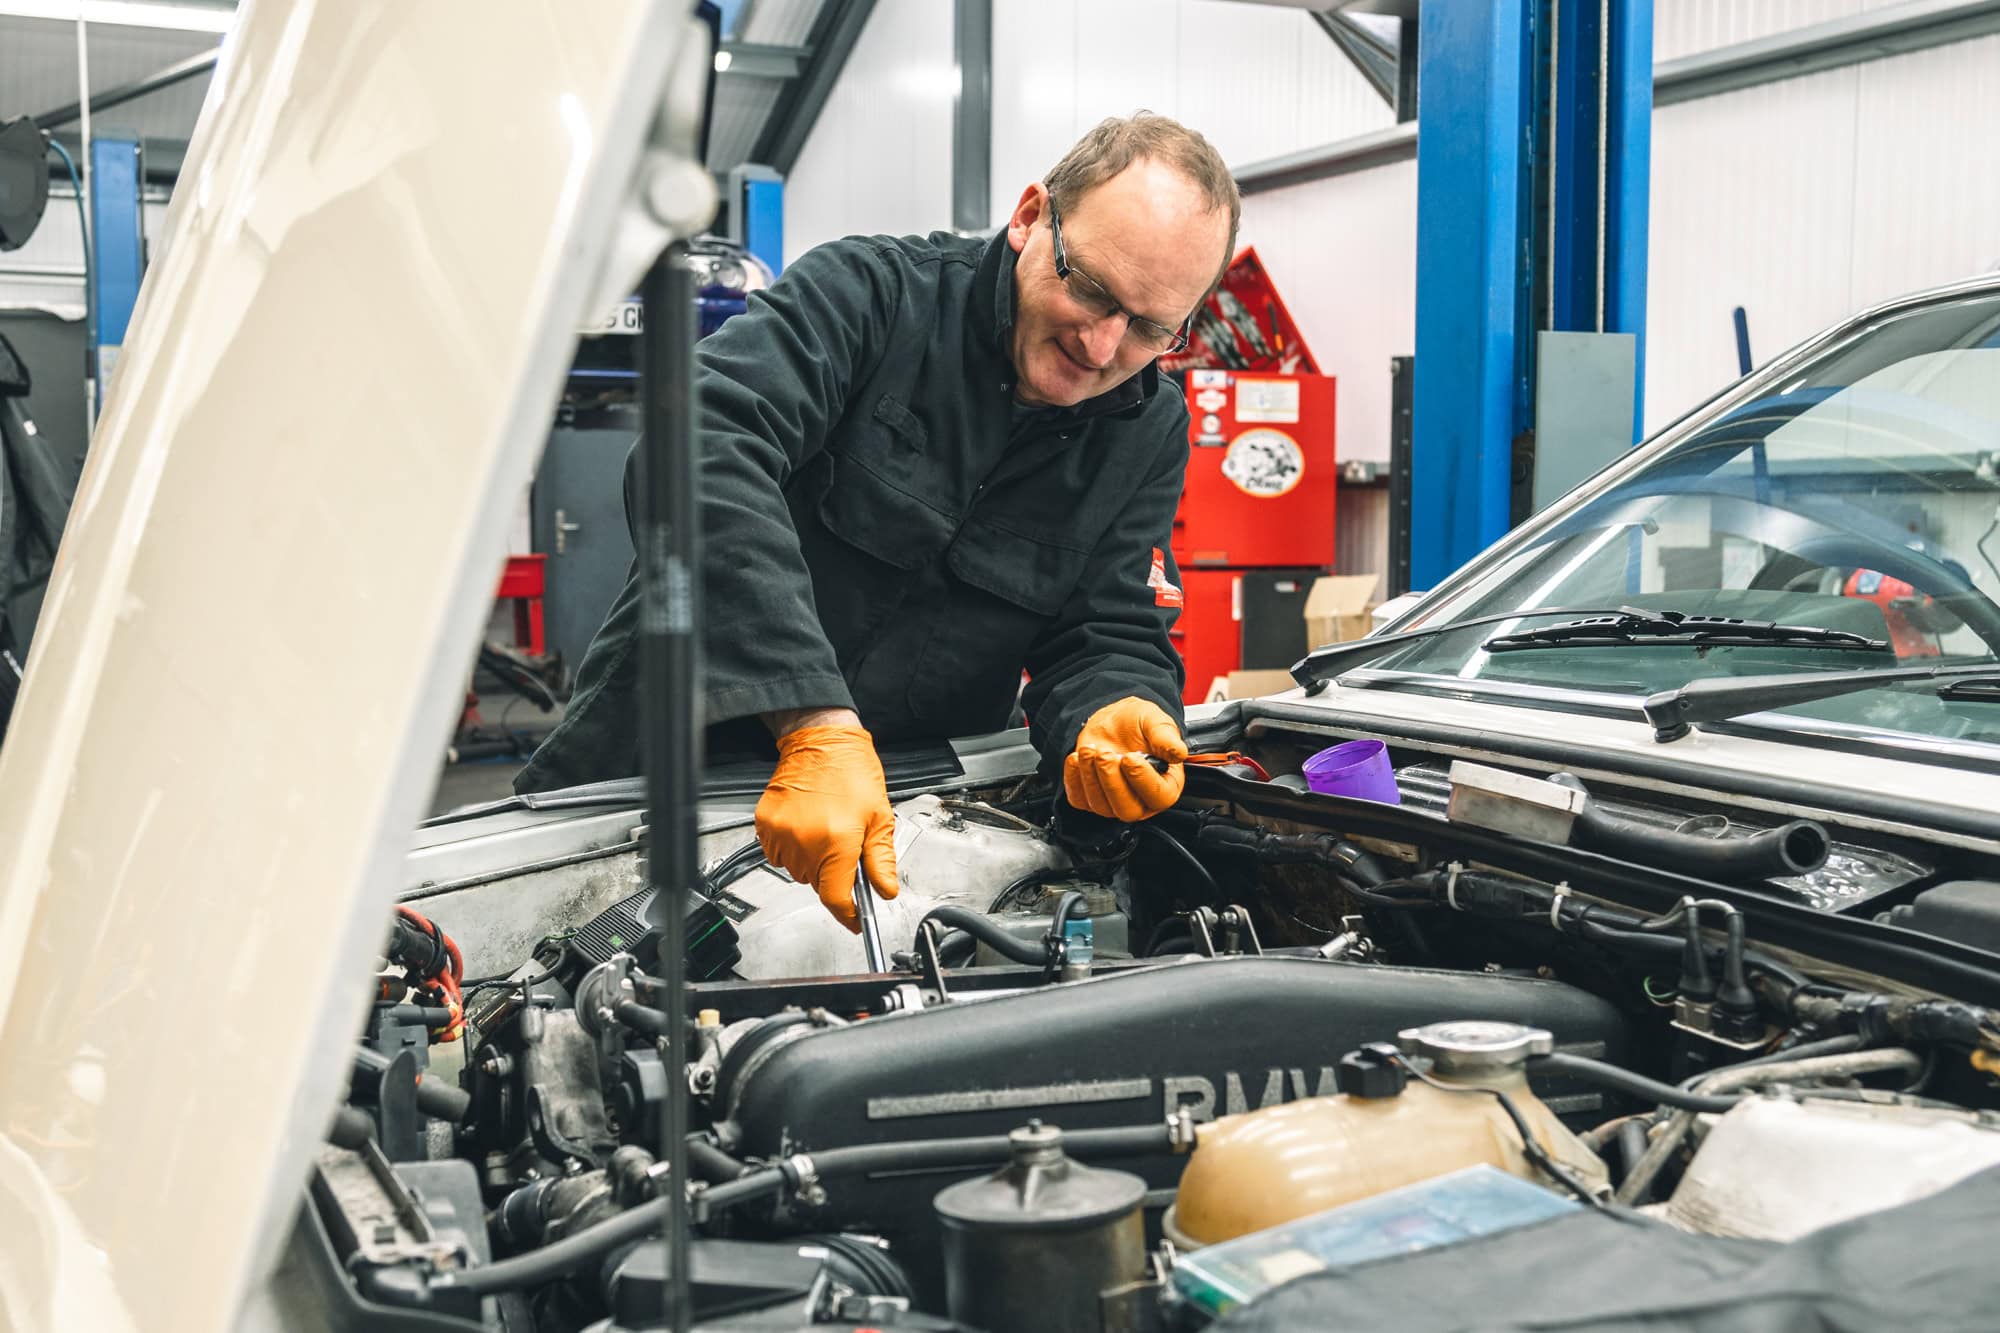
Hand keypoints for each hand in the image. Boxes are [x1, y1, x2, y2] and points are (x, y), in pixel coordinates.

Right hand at [754, 724, 897, 932]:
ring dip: (812, 862)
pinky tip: (806, 827)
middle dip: (833, 874)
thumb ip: (880, 859)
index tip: (854, 920)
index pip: (836, 897)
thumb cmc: (852, 772)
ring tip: (825, 831)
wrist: (821, 742)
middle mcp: (806, 840)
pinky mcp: (766, 824)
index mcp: (837, 840)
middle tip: (844, 846)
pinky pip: (778, 855)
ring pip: (798, 872)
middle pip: (817, 884)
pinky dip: (793, 849)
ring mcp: (782, 833)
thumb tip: (885, 890)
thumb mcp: (879, 817)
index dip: (847, 915)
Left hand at [1064, 696, 1187, 821]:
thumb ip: (1167, 737)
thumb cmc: (1137, 724)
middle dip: (1112, 781)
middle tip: (1106, 754)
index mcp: (1166, 783)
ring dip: (1091, 776)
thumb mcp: (1156, 722)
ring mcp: (1115, 801)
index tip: (1130, 757)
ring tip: (1091, 749)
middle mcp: (1142, 798)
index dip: (1143, 779)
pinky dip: (1074, 779)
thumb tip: (1178, 752)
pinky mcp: (1091, 797)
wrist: (1113, 720)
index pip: (1159, 797)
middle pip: (1127, 809)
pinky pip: (1079, 799)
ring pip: (1101, 806)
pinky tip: (1077, 758)